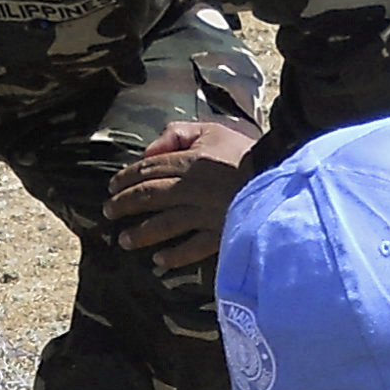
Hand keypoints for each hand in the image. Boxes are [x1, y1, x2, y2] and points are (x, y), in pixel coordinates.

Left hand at [104, 120, 257, 269]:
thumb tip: (149, 150)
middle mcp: (191, 188)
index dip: (126, 178)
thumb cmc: (248, 152)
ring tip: (125, 240)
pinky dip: (175, 255)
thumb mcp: (214, 129)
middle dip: (125, 205)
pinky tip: (159, 260)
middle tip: (108, 213)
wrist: (281, 177)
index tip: (111, 187)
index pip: (149, 169)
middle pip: (150, 196)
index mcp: (189, 161)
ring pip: (165, 224)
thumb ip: (180, 134)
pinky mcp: (220, 233)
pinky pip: (193, 248)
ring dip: (141, 233)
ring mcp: (205, 213)